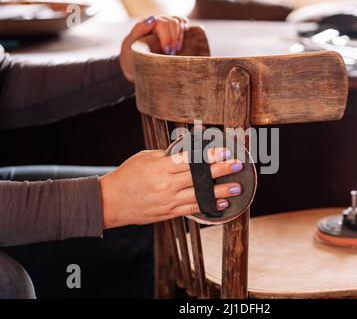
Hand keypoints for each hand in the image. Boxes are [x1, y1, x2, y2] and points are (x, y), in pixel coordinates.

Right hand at [100, 148, 243, 228]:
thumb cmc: (127, 175)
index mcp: (161, 167)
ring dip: (220, 192)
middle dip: (221, 170)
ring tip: (236, 188)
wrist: (111, 202)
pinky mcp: (168, 212)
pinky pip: (191, 209)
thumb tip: (186, 150)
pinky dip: (207, 207)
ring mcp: (168, 200)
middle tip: (238, 165)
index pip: (191, 159)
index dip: (210, 155)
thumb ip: (167, 156)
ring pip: (199, 195)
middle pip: (199, 176)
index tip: (226, 150)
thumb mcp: (145, 158)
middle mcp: (167, 184)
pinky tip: (221, 204)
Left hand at [119, 15, 188, 81]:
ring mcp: (164, 26)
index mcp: (146, 24)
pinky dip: (184, 24)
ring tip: (177, 50)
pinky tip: (186, 30)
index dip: (167, 37)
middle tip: (172, 54)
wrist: (135, 65)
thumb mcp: (129, 45)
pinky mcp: (172, 30)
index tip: (167, 52)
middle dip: (174, 39)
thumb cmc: (131, 56)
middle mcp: (156, 22)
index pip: (162, 23)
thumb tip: (153, 19)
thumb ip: (139, 30)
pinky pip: (181, 21)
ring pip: (178, 21)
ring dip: (179, 36)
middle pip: (172, 22)